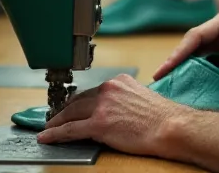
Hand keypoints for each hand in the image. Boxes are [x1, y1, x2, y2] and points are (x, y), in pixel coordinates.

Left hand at [37, 74, 187, 156]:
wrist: (170, 127)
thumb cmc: (163, 117)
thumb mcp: (142, 98)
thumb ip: (125, 99)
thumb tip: (116, 111)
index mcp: (119, 82)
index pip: (93, 91)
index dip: (80, 102)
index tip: (72, 107)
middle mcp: (108, 89)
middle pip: (78, 101)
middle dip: (64, 110)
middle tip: (55, 118)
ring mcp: (102, 106)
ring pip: (71, 113)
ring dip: (56, 122)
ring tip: (48, 128)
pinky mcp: (99, 123)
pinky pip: (70, 129)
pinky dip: (55, 133)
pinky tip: (47, 137)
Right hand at [153, 10, 218, 79]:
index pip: (196, 35)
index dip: (180, 51)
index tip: (167, 66)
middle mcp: (216, 25)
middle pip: (189, 41)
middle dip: (173, 58)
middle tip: (158, 77)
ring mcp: (215, 35)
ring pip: (191, 48)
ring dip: (178, 63)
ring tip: (165, 81)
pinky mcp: (216, 45)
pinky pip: (198, 55)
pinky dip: (188, 66)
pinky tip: (181, 79)